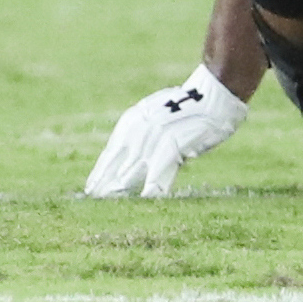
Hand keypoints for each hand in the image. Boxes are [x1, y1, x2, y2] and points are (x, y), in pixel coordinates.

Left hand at [84, 67, 246, 197]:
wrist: (212, 97)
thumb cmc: (188, 108)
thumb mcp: (158, 118)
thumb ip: (145, 139)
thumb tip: (134, 163)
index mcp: (132, 122)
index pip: (110, 153)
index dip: (100, 172)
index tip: (90, 188)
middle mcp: (138, 130)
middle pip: (117, 164)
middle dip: (105, 184)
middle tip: (94, 201)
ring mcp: (154, 138)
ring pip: (132, 170)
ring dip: (120, 189)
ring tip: (109, 204)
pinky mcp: (172, 145)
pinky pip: (159, 172)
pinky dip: (151, 187)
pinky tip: (143, 200)